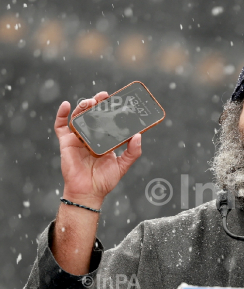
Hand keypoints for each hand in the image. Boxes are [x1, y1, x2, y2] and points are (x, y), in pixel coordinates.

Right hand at [54, 92, 141, 207]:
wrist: (88, 192)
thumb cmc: (104, 181)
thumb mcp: (123, 166)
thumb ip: (133, 152)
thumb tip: (138, 135)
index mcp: (104, 139)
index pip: (108, 120)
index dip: (111, 109)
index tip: (117, 100)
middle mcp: (91, 136)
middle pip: (93, 114)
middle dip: (98, 103)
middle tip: (105, 96)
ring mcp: (78, 138)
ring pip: (79, 117)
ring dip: (84, 106)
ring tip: (91, 101)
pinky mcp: (66, 142)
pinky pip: (61, 126)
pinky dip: (62, 114)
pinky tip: (67, 105)